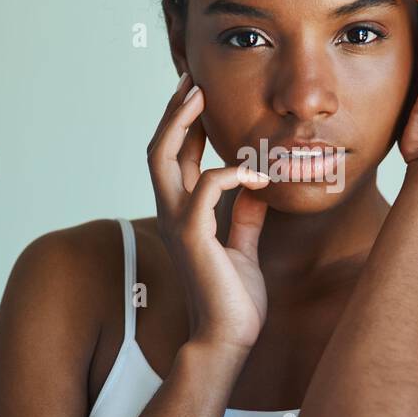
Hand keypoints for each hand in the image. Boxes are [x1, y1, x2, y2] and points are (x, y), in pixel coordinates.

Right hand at [146, 73, 270, 351]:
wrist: (228, 338)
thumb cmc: (235, 299)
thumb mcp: (243, 246)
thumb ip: (244, 216)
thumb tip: (254, 187)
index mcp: (185, 213)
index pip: (178, 157)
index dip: (186, 122)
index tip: (201, 91)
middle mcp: (173, 212)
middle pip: (160, 146)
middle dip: (174, 109)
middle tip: (193, 78)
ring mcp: (178, 223)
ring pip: (164, 156)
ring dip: (182, 121)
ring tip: (200, 94)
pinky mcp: (194, 236)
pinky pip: (206, 187)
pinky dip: (232, 174)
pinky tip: (258, 175)